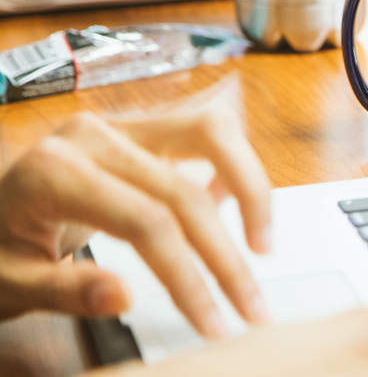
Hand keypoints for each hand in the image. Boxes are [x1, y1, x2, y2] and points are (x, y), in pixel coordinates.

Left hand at [0, 101, 271, 337]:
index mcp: (56, 170)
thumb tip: (121, 297)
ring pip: (213, 131)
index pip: (147, 222)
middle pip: (186, 190)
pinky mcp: (143, 127)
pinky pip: (205, 130)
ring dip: (251, 187)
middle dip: (226, 255)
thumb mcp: (9, 283)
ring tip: (263, 243)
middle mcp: (95, 135)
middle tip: (251, 306)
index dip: (189, 276)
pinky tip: (239, 208)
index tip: (213, 322)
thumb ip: (65, 290)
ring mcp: (123, 124)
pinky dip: (234, 163)